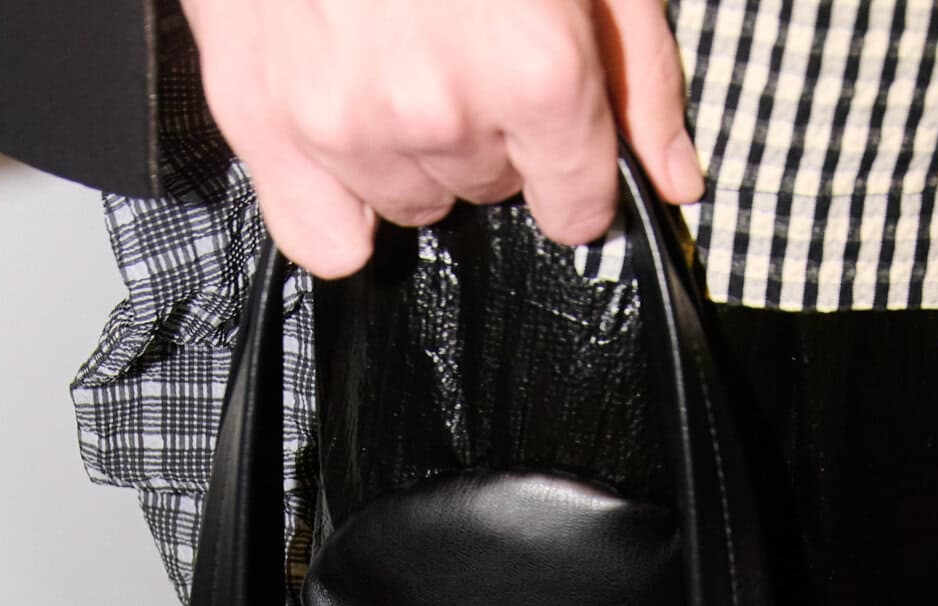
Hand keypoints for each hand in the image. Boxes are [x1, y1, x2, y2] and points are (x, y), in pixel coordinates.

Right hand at [179, 0, 702, 276]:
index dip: (575, 167)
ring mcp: (344, 123)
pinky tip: (346, 124)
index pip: (578, 206)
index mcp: (535, 69)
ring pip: (411, 203)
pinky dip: (337, 200)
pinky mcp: (263, 119)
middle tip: (460, 35)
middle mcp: (440, 112)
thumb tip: (674, 177)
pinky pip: (323, 240)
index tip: (556, 129)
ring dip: (412, 148)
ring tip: (394, 48)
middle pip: (490, 192)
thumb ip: (638, 71)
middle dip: (488, 129)